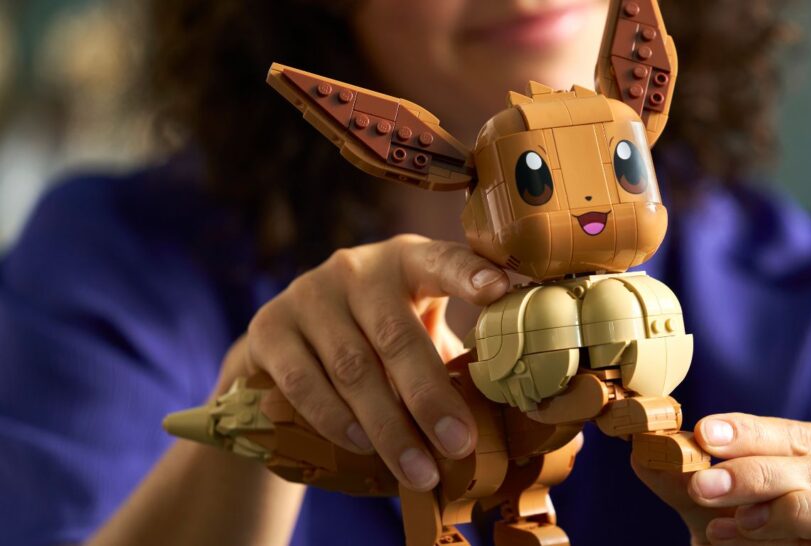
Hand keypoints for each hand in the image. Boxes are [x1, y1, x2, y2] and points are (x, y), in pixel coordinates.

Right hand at [217, 234, 508, 492]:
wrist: (287, 345)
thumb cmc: (376, 340)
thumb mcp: (416, 330)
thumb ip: (452, 355)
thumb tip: (508, 409)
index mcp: (408, 262)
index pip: (442, 261)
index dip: (469, 274)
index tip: (500, 287)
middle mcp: (357, 269)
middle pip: (397, 335)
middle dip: (431, 397)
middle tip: (460, 444)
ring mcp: (309, 294)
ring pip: (352, 367)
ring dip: (388, 427)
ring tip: (419, 471)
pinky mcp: (270, 327)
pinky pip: (304, 381)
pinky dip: (335, 419)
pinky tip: (362, 445)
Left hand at [633, 413, 810, 544]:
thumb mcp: (722, 510)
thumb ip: (688, 482)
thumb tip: (644, 453)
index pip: (798, 433)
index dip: (753, 431)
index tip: (705, 432)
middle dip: (754, 471)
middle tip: (702, 482)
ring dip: (778, 507)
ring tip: (727, 521)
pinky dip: (798, 529)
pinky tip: (749, 533)